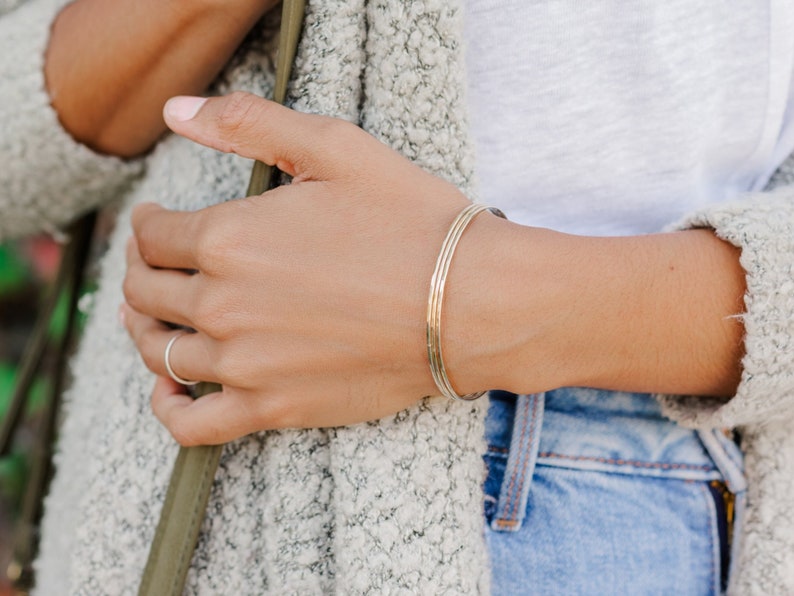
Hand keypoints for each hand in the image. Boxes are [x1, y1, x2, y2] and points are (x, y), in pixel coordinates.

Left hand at [121, 92, 485, 444]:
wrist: (472, 303)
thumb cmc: (413, 221)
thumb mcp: (336, 148)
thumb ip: (249, 124)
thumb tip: (175, 110)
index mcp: (229, 237)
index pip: (153, 236)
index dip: (147, 226)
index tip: (157, 224)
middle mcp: (223, 303)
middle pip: (147, 292)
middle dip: (142, 272)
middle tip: (153, 265)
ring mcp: (245, 364)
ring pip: (159, 351)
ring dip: (146, 330)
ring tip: (156, 318)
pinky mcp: (274, 408)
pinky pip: (191, 425)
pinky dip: (168, 408)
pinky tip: (170, 390)